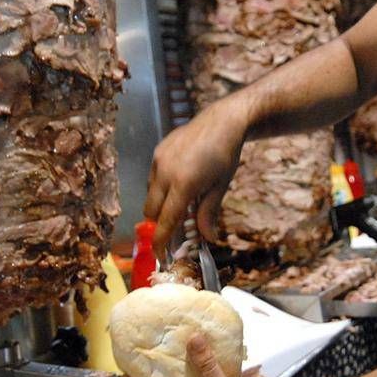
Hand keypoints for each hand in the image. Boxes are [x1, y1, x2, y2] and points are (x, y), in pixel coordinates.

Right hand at [144, 97, 248, 257]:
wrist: (222, 120)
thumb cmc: (226, 155)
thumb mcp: (220, 186)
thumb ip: (209, 212)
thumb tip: (208, 239)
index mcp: (184, 184)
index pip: (166, 221)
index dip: (161, 241)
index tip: (161, 256)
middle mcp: (165, 172)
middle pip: (151, 211)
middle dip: (159, 224)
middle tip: (173, 230)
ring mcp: (159, 160)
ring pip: (150, 195)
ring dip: (159, 205)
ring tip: (178, 203)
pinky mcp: (157, 152)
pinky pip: (152, 178)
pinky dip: (160, 188)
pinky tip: (177, 183)